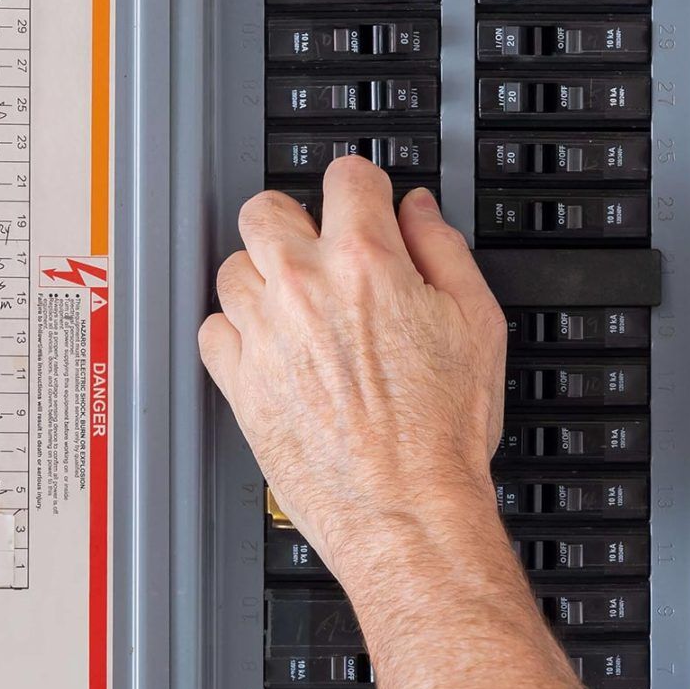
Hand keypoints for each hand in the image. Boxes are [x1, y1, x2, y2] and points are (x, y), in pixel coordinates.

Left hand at [199, 157, 507, 582]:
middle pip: (265, 209)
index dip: (363, 187)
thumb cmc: (442, 435)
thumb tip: (419, 212)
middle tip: (318, 250)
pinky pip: (212, 329)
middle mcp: (304, 288)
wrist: (407, 511)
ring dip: (261, 278)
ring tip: (296, 308)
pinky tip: (271, 348)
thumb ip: (444, 250)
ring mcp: (263, 334)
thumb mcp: (478, 323)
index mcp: (365, 262)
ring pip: (232, 267)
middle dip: (294, 221)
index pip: (346, 177)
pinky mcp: (239, 382)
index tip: (364, 203)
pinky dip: (235, 332)